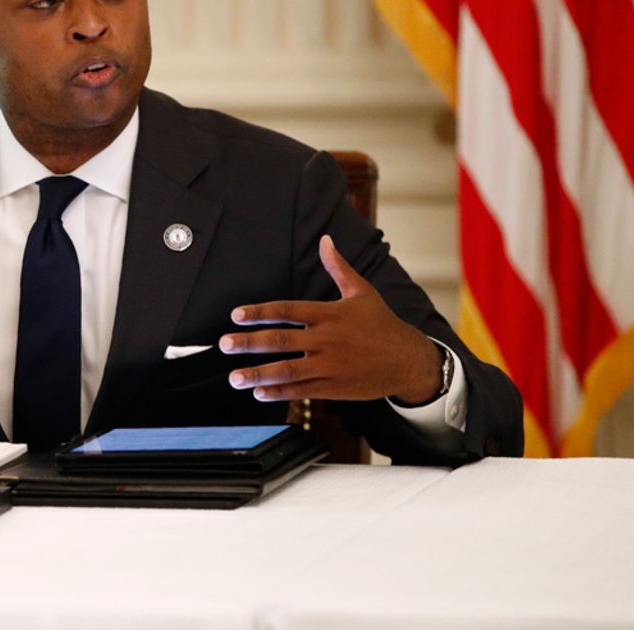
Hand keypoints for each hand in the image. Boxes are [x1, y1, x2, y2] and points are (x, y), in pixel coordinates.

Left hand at [224, 235, 442, 403]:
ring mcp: (330, 365)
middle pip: (281, 341)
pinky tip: (259, 393)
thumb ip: (338, 267)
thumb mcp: (361, 291)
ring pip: (288, 370)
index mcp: (328, 314)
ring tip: (234, 378)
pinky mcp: (335, 387)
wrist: (409, 360)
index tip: (235, 315)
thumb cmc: (381, 323)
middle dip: (249, 343)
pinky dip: (279, 392)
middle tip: (224, 345)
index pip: (286, 310)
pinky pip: (302, 390)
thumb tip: (325, 239)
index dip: (259, 313)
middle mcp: (326, 339)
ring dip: (258, 374)